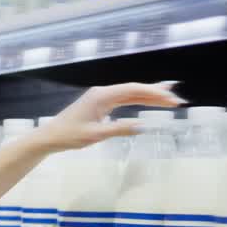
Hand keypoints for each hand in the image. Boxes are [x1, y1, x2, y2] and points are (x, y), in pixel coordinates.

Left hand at [34, 82, 184, 151]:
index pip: (133, 90)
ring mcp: (101, 97)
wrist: (50, 136)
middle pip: (134, 90)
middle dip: (156, 95)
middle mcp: (103, 92)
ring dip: (149, 97)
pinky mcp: (100, 104)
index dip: (154, 94)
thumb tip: (142, 126)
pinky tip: (148, 102)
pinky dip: (137, 101)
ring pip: (130, 94)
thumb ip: (119, 129)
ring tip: (169, 100)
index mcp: (102, 95)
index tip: (170, 100)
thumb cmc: (69, 136)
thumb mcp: (95, 135)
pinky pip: (123, 99)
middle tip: (176, 101)